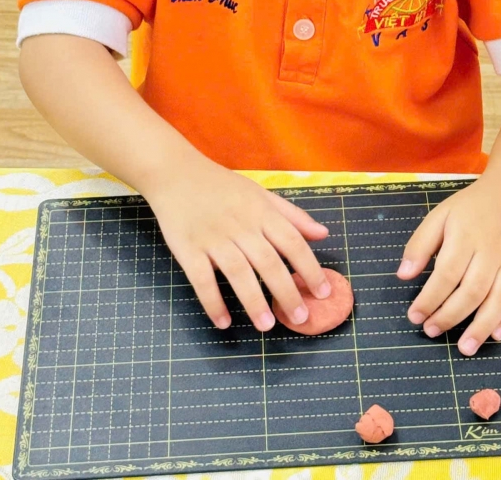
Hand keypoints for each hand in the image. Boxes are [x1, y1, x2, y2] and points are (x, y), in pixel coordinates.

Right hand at [144, 150, 330, 331]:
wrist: (176, 173)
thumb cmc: (223, 186)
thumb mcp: (261, 194)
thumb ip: (292, 215)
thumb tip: (323, 234)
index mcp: (261, 211)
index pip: (292, 242)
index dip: (310, 269)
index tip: (323, 293)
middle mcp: (240, 225)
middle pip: (268, 262)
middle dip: (287, 293)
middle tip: (301, 318)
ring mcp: (213, 238)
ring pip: (238, 272)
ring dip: (254, 302)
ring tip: (267, 326)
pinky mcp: (188, 249)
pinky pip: (201, 279)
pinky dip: (213, 302)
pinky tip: (224, 322)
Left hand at [397, 179, 500, 354]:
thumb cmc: (471, 207)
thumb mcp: (440, 215)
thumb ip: (420, 244)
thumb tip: (403, 275)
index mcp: (466, 236)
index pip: (446, 274)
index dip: (429, 298)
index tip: (415, 316)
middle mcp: (491, 251)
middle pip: (472, 291)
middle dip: (450, 316)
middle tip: (431, 331)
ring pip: (499, 300)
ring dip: (481, 327)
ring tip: (463, 348)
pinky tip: (496, 335)